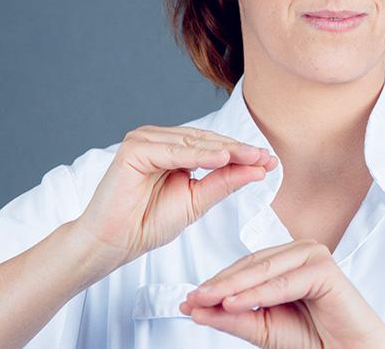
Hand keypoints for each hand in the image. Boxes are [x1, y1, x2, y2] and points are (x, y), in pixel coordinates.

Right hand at [73, 125, 278, 270]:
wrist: (114, 244)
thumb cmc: (148, 223)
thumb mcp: (196, 201)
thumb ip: (223, 182)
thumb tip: (258, 169)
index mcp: (174, 149)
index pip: (214, 147)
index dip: (243, 153)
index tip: (270, 161)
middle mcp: (159, 139)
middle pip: (207, 141)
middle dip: (239, 150)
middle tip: (266, 157)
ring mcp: (145, 140)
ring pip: (193, 143)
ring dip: (224, 150)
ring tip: (251, 156)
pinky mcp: (134, 148)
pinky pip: (172, 151)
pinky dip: (198, 155)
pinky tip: (221, 159)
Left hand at [179, 239, 384, 348]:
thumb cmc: (313, 338)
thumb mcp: (265, 329)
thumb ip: (234, 317)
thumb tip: (197, 309)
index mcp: (286, 259)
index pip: (244, 267)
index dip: (216, 283)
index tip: (188, 300)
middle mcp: (299, 251)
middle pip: (251, 265)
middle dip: (219, 284)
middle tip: (192, 299)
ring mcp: (313, 255)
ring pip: (264, 271)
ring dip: (234, 287)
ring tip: (207, 300)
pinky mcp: (324, 268)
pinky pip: (285, 282)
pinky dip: (259, 293)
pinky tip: (235, 302)